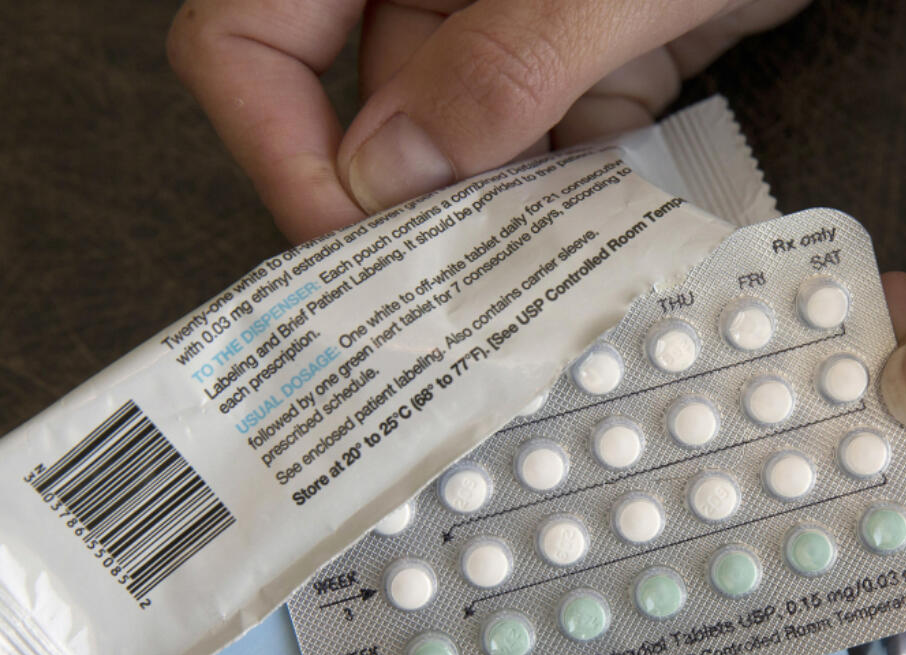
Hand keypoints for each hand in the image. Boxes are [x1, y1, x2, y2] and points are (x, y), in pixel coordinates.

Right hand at [168, 0, 807, 242]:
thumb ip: (505, 60)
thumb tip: (389, 172)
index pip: (250, 36)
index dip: (277, 148)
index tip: (349, 244)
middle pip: (366, 120)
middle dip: (406, 221)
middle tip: (450, 313)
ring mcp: (505, 25)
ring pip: (460, 154)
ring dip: (496, 227)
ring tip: (533, 299)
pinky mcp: (579, 61)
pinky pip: (546, 150)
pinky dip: (568, 202)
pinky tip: (594, 248)